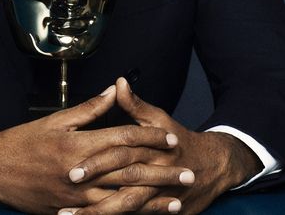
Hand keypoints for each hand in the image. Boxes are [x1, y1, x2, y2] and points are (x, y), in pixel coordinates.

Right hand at [0, 85, 178, 213]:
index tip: (171, 139)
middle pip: (129, 171)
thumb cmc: (22, 141)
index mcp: (76, 143)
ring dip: (152, 200)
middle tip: (189, 173)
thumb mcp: (54, 119)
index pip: (122, 139)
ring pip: (121, 199)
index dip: (149, 138)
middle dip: (162, 172)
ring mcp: (75, 195)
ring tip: (177, 200)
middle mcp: (79, 171)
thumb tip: (115, 90)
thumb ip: (89, 108)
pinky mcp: (69, 211)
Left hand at [60, 77, 261, 214]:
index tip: (71, 171)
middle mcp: (156, 171)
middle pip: (124, 182)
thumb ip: (135, 105)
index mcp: (150, 148)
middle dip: (95, 191)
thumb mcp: (159, 119)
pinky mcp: (166, 208)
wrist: (216, 165)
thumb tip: (118, 83)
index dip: (96, 163)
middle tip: (68, 196)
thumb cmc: (181, 140)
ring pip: (130, 205)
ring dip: (101, 212)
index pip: (119, 155)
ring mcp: (161, 193)